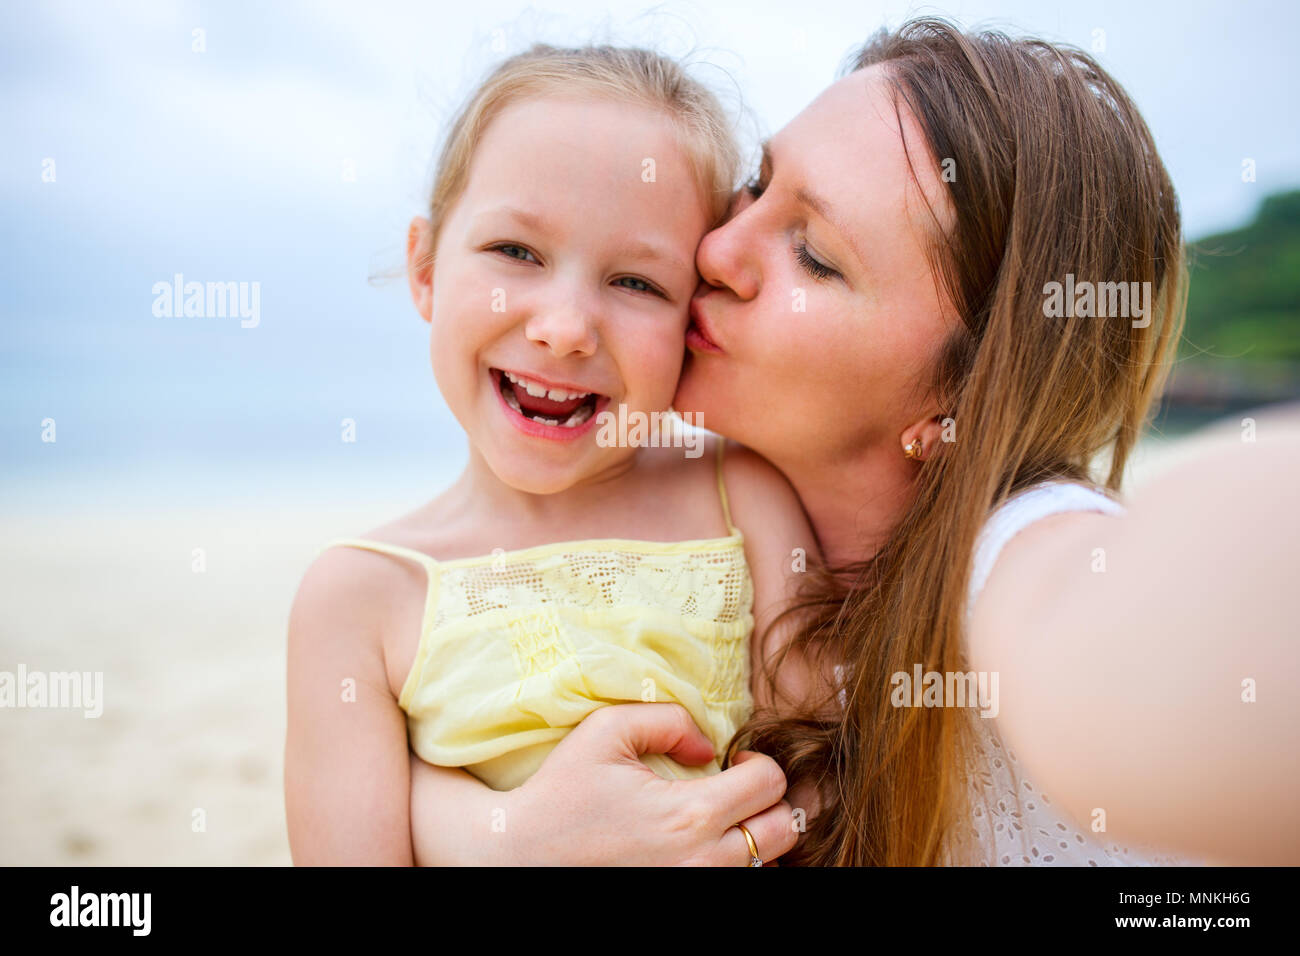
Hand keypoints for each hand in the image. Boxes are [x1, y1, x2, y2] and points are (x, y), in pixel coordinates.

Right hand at [500, 703, 796, 865]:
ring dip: (756, 839)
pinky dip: (735, 866)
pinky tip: (704, 849)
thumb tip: (709, 747)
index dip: (759, 763)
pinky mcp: (680, 905)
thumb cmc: (561, 791)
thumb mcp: (606, 730)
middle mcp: (703, 862)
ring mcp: (694, 890)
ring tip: (723, 822)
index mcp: (690, 815)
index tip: (733, 761)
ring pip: (769, 866)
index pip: (771, 784)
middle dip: (770, 802)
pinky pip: (737, 886)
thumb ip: (669, 720)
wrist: (518, 856)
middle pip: (785, 830)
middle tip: (738, 790)